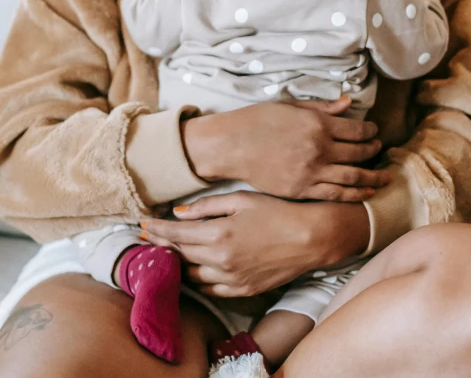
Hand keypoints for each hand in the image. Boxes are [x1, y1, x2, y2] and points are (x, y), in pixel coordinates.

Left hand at [142, 192, 369, 296]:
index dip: (156, 229)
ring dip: (176, 264)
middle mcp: (221, 260)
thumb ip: (207, 206)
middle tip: (145, 237)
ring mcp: (232, 279)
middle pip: (179, 256)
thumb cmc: (278, 211)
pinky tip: (191, 269)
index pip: (176, 234)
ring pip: (191, 276)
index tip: (141, 223)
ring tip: (165, 253)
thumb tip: (179, 213)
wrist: (311, 237)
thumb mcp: (242, 199)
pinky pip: (210, 288)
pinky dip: (196, 279)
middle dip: (160, 245)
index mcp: (219, 234)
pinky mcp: (243, 290)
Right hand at [183, 97, 389, 202]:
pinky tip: (366, 193)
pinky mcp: (302, 191)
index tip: (374, 131)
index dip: (370, 131)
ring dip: (373, 176)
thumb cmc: (258, 120)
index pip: (357, 129)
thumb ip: (323, 107)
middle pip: (359, 153)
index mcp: (318, 124)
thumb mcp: (291, 106)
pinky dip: (355, 195)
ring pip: (353, 177)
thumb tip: (348, 103)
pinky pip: (336, 194)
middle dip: (374, 150)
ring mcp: (311, 172)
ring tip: (384, 176)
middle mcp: (319, 149)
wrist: (231, 145)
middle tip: (379, 149)